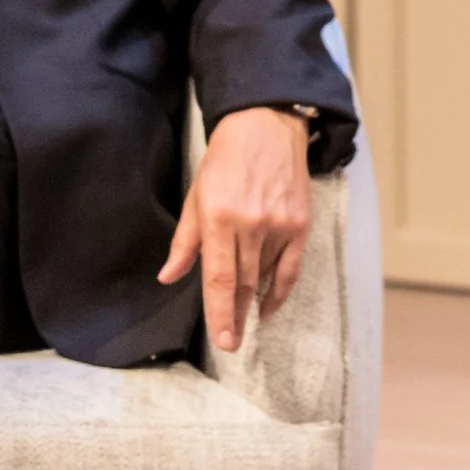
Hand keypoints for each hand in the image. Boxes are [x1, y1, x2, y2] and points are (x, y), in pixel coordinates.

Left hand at [160, 106, 312, 349]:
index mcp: (219, 217)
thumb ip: (185, 242)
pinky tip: (268, 307)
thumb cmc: (225, 161)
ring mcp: (279, 225)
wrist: (266, 127)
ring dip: (253, 304)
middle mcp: (251, 224)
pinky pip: (291, 269)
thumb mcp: (196, 196)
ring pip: (265, 277)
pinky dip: (280, 292)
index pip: (220, 278)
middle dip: (235, 317)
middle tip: (230, 343)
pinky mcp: (300, 224)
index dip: (221, 313)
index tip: (223, 341)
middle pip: (244, 284)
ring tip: (244, 324)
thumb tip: (168, 277)